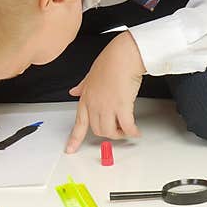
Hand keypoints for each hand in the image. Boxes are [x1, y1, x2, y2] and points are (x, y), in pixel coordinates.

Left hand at [65, 31, 145, 153]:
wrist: (123, 56)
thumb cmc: (109, 62)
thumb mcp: (90, 75)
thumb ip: (82, 86)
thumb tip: (73, 91)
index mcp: (85, 98)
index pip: (78, 123)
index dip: (74, 139)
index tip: (70, 149)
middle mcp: (94, 105)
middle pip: (97, 130)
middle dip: (108, 134)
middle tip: (117, 130)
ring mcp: (107, 106)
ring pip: (110, 131)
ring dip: (119, 134)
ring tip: (126, 130)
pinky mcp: (122, 106)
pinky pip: (126, 127)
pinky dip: (132, 132)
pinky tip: (136, 131)